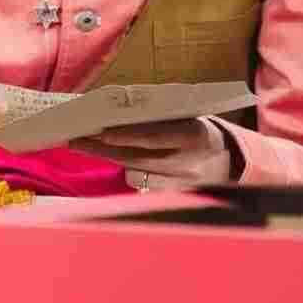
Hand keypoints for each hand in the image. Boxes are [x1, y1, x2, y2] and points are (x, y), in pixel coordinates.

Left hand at [73, 118, 235, 190]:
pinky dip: (121, 166)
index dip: (127, 136)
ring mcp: (179, 183)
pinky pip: (139, 181)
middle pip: (136, 158)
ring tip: (80, 143)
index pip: (155, 138)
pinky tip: (104, 154)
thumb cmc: (201, 129)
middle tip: (75, 137)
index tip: (101, 131)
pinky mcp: (171, 194)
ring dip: (106, 156)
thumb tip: (119, 108)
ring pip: (133, 170)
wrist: (228, 161)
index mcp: (195, 136)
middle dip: (102, 147)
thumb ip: (161, 115)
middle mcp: (186, 163)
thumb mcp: (189, 115)